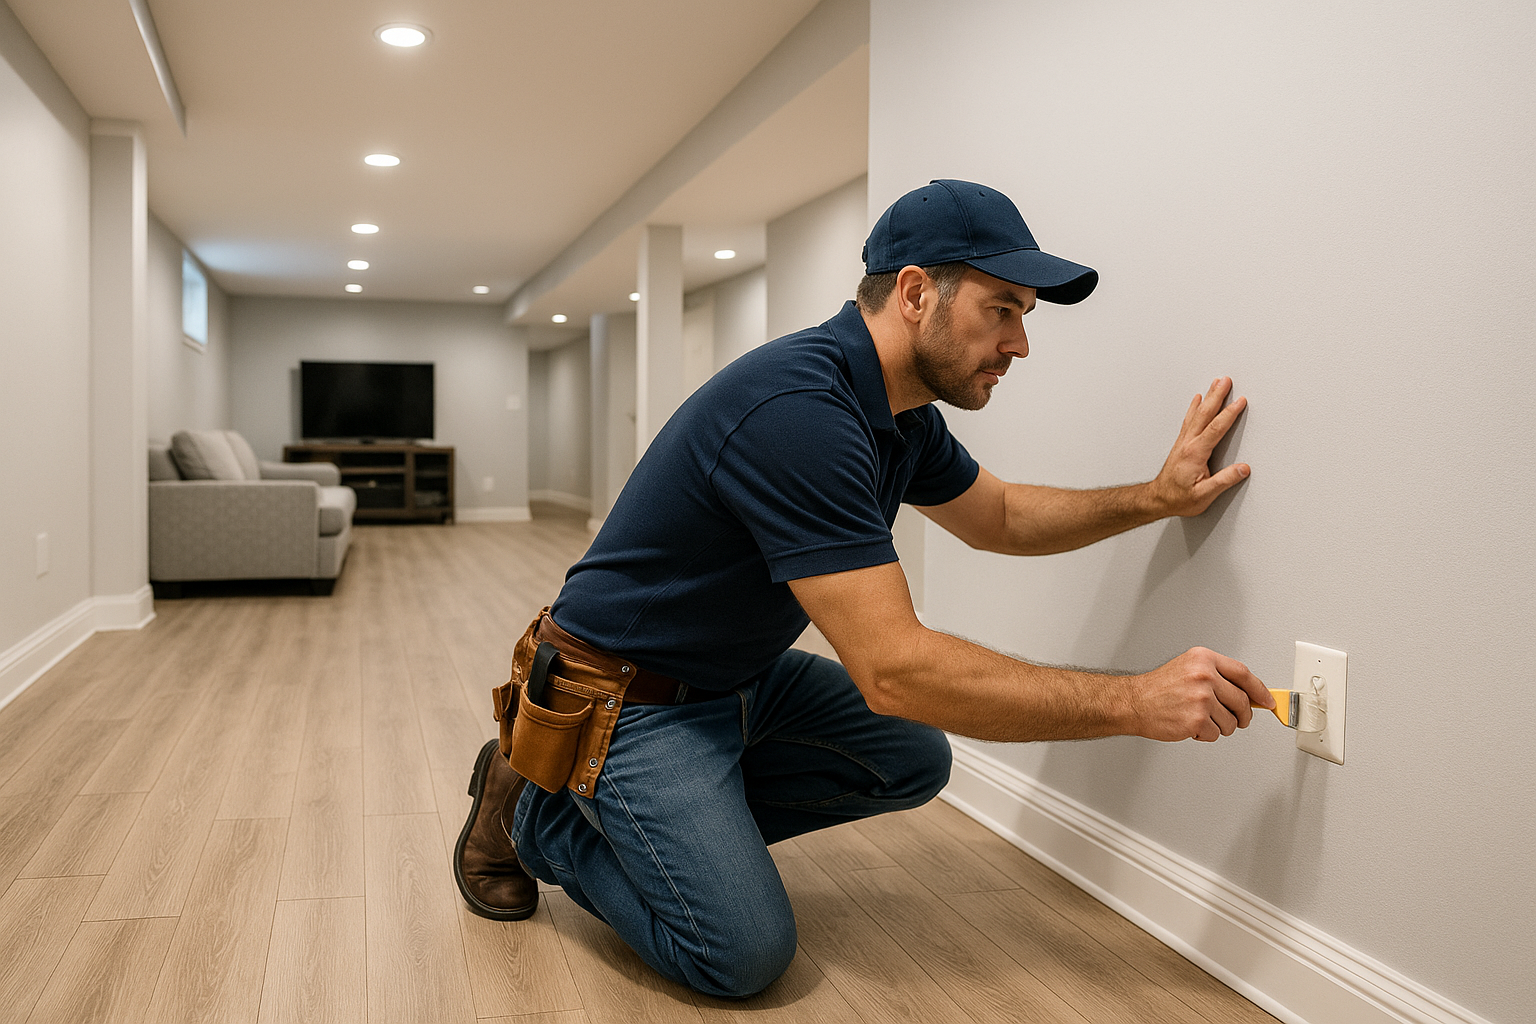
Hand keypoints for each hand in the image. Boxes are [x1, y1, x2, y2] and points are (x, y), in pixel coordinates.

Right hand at [1129, 647, 1270, 741]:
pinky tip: (1190, 725)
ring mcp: (1201, 698)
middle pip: (1242, 701)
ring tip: (1199, 718)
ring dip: (1219, 726)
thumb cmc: (1159, 688)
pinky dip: (1205, 735)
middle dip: (1242, 716)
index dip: (1260, 690)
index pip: (1243, 674)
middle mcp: (1204, 676)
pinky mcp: (1196, 720)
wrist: (1134, 702)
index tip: (1267, 701)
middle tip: (1236, 719)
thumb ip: (1218, 676)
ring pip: (1231, 722)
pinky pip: (1215, 734)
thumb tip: (1249, 694)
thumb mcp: (1188, 668)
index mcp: (1204, 660)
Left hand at [1150, 377, 1249, 516]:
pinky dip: (1195, 407)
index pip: (1216, 429)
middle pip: (1205, 414)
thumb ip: (1223, 481)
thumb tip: (1243, 469)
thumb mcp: (1204, 495)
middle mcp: (1188, 444)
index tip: (1240, 401)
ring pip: (1197, 414)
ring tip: (1216, 383)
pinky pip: (1189, 420)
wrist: (1158, 499)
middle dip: (1217, 396)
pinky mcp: (1182, 444)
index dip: (1229, 414)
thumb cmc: (1179, 498)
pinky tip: (1198, 400)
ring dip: (1208, 397)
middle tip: (1226, 380)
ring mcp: (1183, 442)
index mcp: (1195, 453)